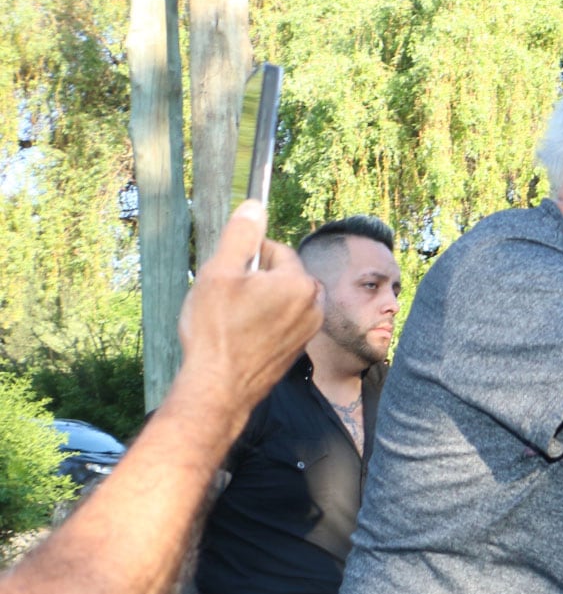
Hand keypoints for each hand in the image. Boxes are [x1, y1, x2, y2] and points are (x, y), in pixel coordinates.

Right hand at [175, 201, 323, 416]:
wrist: (219, 388)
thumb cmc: (216, 331)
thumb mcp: (220, 273)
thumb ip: (241, 236)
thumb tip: (254, 205)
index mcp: (300, 283)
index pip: (275, 250)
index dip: (246, 257)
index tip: (226, 274)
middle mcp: (314, 306)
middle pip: (281, 273)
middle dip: (254, 279)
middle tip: (227, 298)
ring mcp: (309, 330)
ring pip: (281, 298)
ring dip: (258, 300)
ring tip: (232, 318)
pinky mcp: (299, 348)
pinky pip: (281, 321)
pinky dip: (263, 321)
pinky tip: (240, 335)